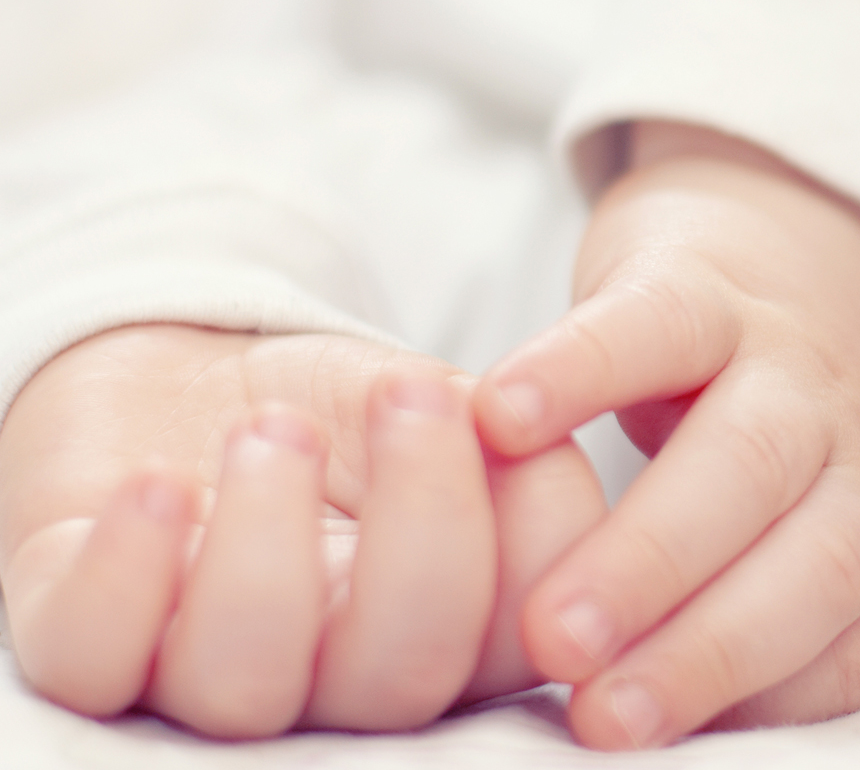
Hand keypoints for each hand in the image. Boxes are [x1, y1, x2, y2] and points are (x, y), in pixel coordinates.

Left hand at [0, 325, 604, 737]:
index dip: (537, 550)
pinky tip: (158, 486)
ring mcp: (209, 679)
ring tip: (274, 428)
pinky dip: (128, 572)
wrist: (204, 378)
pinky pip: (97, 658)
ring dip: (266, 540)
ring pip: (245, 684)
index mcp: (454, 638)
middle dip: (421, 528)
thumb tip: (564, 495)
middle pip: (399, 679)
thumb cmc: (348, 412)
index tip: (508, 415)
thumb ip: (530, 454)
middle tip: (411, 393)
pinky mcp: (89, 642)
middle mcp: (339, 686)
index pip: (526, 639)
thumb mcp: (457, 409)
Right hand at [474, 123, 859, 748]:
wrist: (803, 236)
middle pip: (817, 561)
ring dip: (650, 554)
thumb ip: (742, 617)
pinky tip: (498, 420)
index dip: (761, 703)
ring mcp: (786, 363)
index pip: (848, 648)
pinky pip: (655, 322)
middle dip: (708, 651)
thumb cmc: (771, 428)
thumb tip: (635, 730)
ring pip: (748, 456)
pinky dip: (578, 369)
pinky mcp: (706, 279)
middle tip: (598, 718)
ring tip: (552, 628)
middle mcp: (849, 458)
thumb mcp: (795, 529)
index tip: (650, 744)